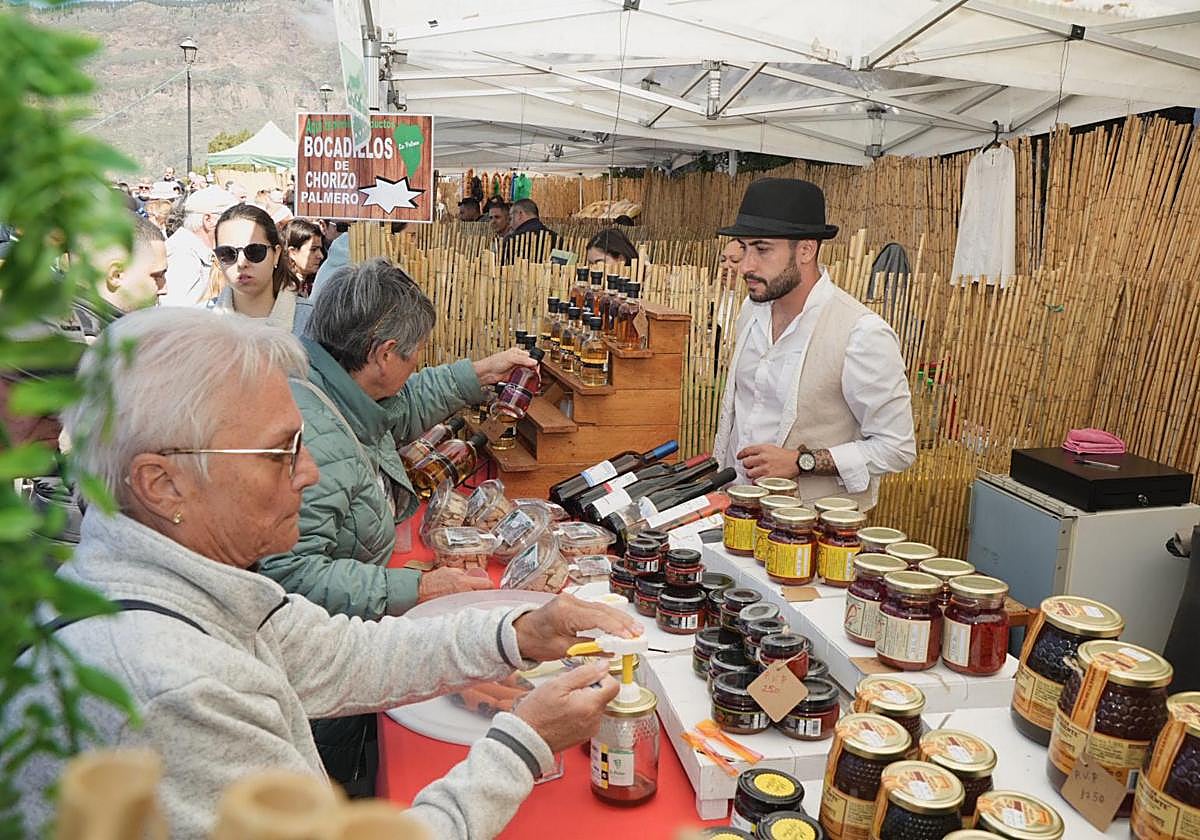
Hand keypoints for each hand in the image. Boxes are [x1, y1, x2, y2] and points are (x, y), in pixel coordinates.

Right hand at [417, 567, 493, 602]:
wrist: (421, 590)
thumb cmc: (433, 580)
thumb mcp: (451, 571)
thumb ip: (463, 573)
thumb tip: (472, 575)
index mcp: (464, 582)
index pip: (486, 584)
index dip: (491, 584)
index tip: (491, 585)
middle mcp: (464, 593)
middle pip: (484, 595)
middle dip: (486, 594)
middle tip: (486, 593)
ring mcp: (461, 603)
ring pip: (476, 602)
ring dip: (478, 600)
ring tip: (477, 599)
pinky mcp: (455, 609)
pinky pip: (466, 607)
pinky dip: (468, 606)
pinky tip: (467, 605)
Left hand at [473, 347, 535, 386]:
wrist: (487, 373)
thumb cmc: (494, 362)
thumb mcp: (511, 358)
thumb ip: (523, 359)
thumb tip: (534, 362)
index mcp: (517, 353)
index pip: (530, 356)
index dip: (535, 362)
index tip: (537, 368)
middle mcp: (517, 360)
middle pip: (530, 365)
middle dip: (534, 370)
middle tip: (537, 375)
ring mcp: (515, 369)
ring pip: (527, 372)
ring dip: (530, 376)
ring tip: (534, 380)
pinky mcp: (513, 377)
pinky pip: (521, 379)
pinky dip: (525, 381)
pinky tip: (527, 383)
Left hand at [513, 592, 642, 661]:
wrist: (520, 633)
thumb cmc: (535, 641)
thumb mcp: (562, 649)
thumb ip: (588, 648)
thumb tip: (609, 651)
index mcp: (565, 611)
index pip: (598, 618)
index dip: (616, 628)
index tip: (629, 637)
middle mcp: (570, 601)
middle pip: (603, 610)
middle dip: (623, 623)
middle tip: (638, 634)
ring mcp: (572, 600)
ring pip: (602, 608)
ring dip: (619, 619)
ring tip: (635, 630)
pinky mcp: (574, 603)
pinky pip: (596, 609)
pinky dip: (609, 617)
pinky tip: (621, 624)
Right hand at [514, 662, 618, 752]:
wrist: (527, 739)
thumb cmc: (537, 713)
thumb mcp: (558, 684)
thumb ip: (584, 673)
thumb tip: (603, 665)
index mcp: (591, 705)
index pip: (614, 685)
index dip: (601, 676)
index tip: (586, 676)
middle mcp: (595, 720)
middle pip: (603, 695)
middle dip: (588, 688)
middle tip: (567, 689)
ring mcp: (590, 730)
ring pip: (594, 705)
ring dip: (583, 700)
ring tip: (562, 702)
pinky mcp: (583, 736)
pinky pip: (588, 717)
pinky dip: (579, 711)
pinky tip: (563, 712)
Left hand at [736, 444, 799, 479]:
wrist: (796, 462)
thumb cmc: (786, 456)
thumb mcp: (772, 448)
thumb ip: (761, 451)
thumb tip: (751, 455)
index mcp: (763, 449)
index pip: (746, 450)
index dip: (741, 454)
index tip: (739, 457)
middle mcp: (763, 458)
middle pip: (745, 463)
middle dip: (747, 466)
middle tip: (751, 467)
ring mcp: (765, 468)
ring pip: (749, 473)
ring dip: (751, 475)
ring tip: (757, 474)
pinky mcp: (769, 477)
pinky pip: (756, 481)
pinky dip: (757, 482)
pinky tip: (760, 480)